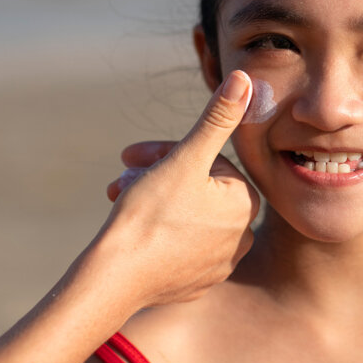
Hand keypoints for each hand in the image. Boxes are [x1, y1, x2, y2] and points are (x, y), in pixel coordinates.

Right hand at [95, 70, 259, 307]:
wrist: (116, 278)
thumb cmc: (149, 215)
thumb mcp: (185, 157)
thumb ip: (217, 117)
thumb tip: (247, 79)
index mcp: (245, 204)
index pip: (207, 163)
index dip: (168, 152)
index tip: (134, 155)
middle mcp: (242, 237)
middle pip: (194, 188)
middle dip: (156, 175)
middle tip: (122, 176)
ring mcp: (219, 264)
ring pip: (184, 215)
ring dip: (152, 199)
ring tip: (120, 200)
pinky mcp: (196, 283)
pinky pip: (177, 245)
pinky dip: (157, 232)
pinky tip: (132, 232)